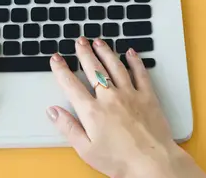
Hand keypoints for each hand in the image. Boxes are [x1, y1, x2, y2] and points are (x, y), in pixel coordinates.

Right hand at [47, 37, 205, 177]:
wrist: (153, 164)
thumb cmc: (121, 160)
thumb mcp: (86, 150)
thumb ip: (68, 127)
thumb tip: (53, 111)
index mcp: (92, 111)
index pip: (71, 84)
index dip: (61, 69)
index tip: (56, 59)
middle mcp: (110, 98)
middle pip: (93, 68)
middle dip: (84, 53)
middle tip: (79, 41)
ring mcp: (130, 94)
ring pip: (115, 66)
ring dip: (105, 51)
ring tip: (98, 41)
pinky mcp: (147, 97)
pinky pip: (140, 73)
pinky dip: (135, 61)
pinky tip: (130, 52)